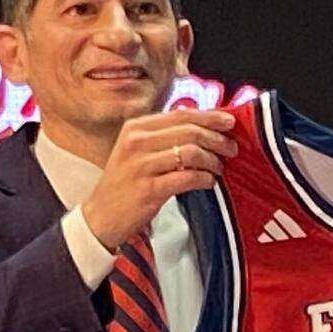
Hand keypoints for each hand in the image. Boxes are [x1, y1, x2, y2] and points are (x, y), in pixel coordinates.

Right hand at [82, 109, 238, 249]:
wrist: (101, 216)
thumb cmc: (125, 183)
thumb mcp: (137, 150)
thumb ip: (164, 135)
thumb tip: (200, 123)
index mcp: (136, 128)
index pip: (181, 115)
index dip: (210, 117)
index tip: (229, 122)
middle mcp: (136, 142)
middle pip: (189, 131)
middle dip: (217, 139)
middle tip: (231, 148)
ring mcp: (141, 165)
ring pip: (191, 153)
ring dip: (212, 161)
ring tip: (218, 168)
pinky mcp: (148, 189)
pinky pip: (187, 178)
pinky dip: (204, 179)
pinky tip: (209, 182)